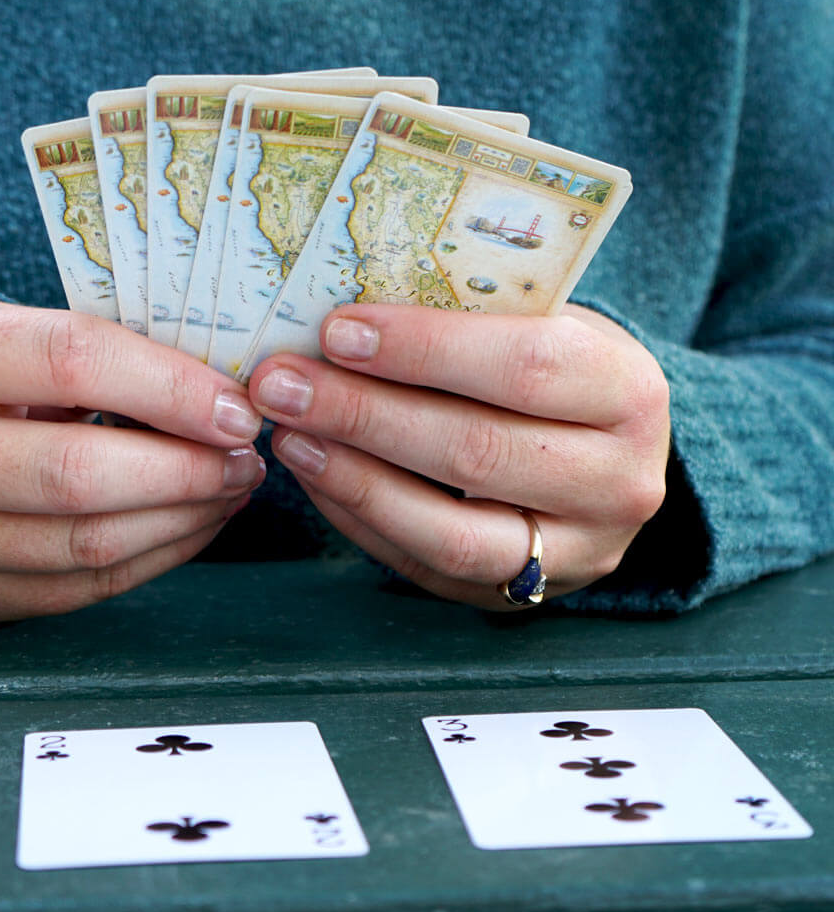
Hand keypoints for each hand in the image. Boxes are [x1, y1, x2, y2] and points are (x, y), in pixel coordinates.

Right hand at [0, 300, 263, 619]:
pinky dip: (155, 557)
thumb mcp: (1, 329)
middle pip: (77, 474)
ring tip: (230, 486)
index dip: (170, 388)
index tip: (236, 407)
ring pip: (85, 544)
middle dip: (186, 469)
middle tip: (244, 455)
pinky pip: (79, 588)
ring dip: (183, 518)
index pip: (69, 362)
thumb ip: (96, 353)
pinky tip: (193, 523)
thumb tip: (216, 396)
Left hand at [248, 304, 670, 608]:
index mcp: (629, 392)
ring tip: (289, 434)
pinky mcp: (519, 594)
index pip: (524, 367)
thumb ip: (470, 323)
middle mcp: (618, 482)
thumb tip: (344, 317)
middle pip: (477, 452)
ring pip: (452, 531)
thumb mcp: (542, 326)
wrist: (605, 457)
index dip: (424, 349)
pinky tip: (316, 474)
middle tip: (282, 384)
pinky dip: (361, 519)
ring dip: (355, 479)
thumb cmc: (556, 372)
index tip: (337, 330)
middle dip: (365, 414)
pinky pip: (426, 566)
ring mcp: (573, 553)